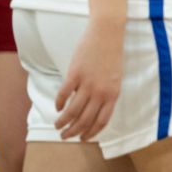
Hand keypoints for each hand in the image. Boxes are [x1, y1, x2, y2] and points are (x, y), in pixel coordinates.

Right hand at [54, 18, 124, 141]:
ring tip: (57, 125)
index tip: (83, 138)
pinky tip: (57, 107)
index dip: (91, 133)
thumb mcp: (114, 78)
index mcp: (113, 93)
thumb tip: (91, 109)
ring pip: (72, 111)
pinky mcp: (75, 74)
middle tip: (65, 136)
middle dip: (73, 131)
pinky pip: (64, 95)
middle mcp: (101, 92)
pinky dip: (59, 104)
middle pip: (85, 120)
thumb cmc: (111, 54)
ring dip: (63, 122)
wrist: (107, 33)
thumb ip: (105, 93)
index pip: (102, 121)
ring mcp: (87, 83)